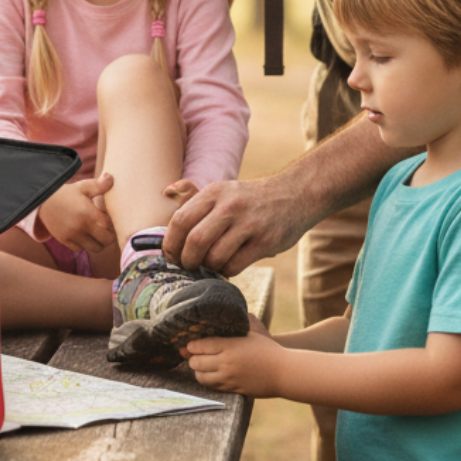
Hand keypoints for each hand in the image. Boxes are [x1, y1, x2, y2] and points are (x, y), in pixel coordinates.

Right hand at [37, 173, 116, 255]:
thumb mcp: (83, 187)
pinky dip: (84, 244)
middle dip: (109, 236)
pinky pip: (80, 248)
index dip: (113, 225)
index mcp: (88, 213)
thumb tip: (111, 178)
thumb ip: (99, 185)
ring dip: (99, 242)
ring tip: (97, 232)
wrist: (43, 201)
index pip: (110, 227)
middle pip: (105, 241)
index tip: (110, 219)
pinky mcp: (65, 240)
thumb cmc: (67, 193)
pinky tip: (83, 234)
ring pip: (95, 248)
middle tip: (107, 228)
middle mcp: (81, 227)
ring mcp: (72, 235)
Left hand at [162, 176, 307, 274]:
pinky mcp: (266, 241)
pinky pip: (235, 266)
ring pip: (215, 257)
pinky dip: (226, 271)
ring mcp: (249, 224)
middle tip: (188, 265)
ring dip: (208, 267)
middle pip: (195, 241)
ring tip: (211, 264)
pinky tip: (229, 265)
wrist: (295, 194)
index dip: (170, 243)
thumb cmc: (249, 198)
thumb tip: (166, 190)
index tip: (170, 255)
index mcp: (213, 192)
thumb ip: (193, 194)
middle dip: (186, 260)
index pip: (180, 220)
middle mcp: (229, 206)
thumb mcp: (222, 189)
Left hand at [183, 329, 284, 397]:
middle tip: (195, 356)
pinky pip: (214, 387)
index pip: (199, 346)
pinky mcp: (234, 389)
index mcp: (228, 345)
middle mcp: (226, 362)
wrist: (285, 372)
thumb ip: (235, 324)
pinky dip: (209, 381)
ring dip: (198, 372)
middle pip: (196, 362)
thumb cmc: (268, 349)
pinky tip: (212, 376)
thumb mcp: (251, 332)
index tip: (190, 345)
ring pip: (202, 377)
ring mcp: (230, 377)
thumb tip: (222, 312)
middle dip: (192, 359)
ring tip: (202, 367)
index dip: (191, 346)